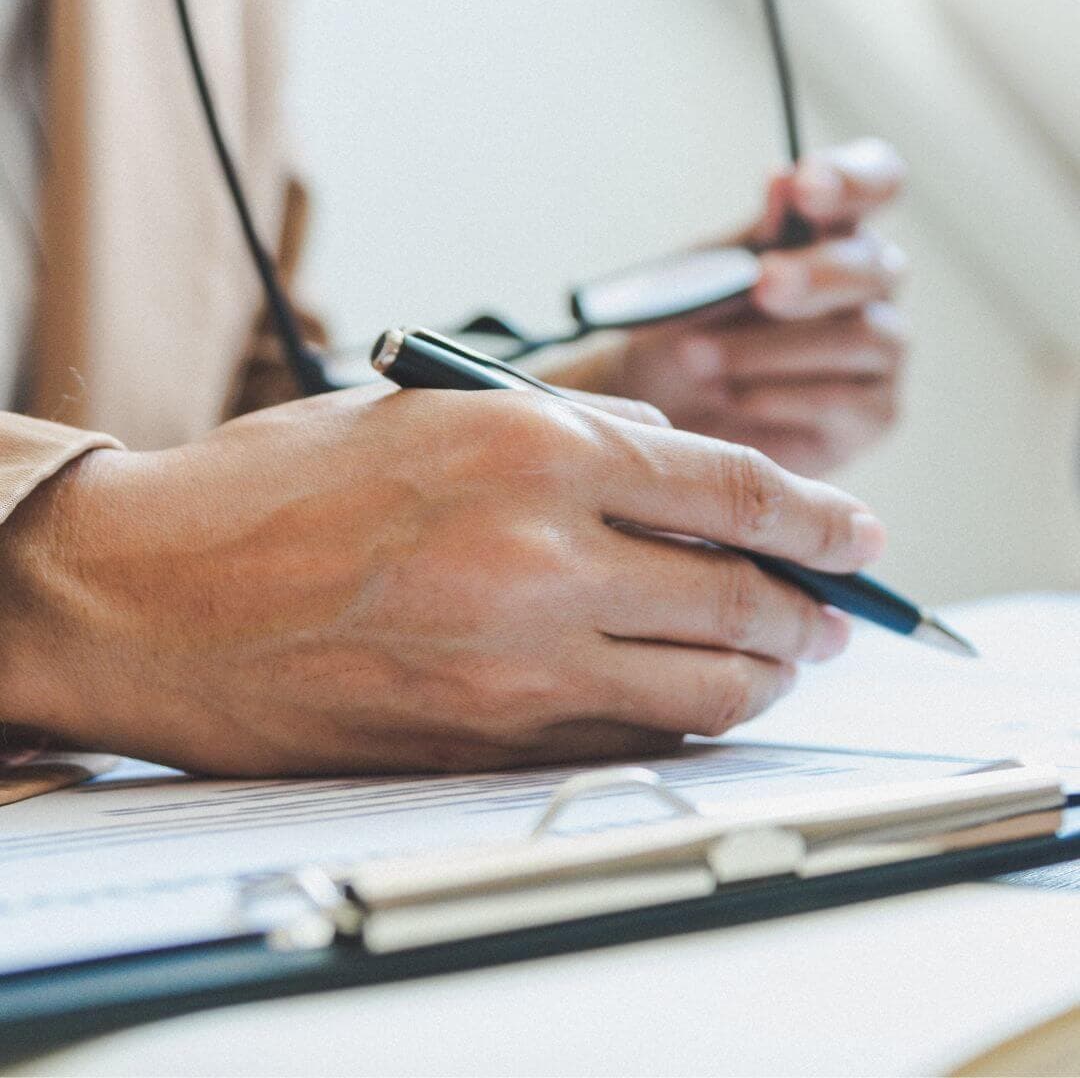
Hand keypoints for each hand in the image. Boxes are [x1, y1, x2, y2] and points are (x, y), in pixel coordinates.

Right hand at [0, 385, 883, 775]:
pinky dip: (680, 723)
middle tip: (837, 612)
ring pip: (705, 687)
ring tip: (784, 661)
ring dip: (766, 676)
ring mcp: (515, 664)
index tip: (857, 534)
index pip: (730, 487)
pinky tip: (691, 705)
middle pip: (740, 595)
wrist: (154, 595)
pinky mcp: (484, 742)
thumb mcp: (427, 412)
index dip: (816, 513)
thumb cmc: (274, 489)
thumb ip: (565, 433)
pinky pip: (628, 744)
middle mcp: (538, 557)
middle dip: (811, 606)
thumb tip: (672, 459)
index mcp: (527, 449)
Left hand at [614, 138, 907, 476]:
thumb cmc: (689, 329)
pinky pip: (844, 401)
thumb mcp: (703, 281)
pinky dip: (781, 397)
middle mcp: (870, 287)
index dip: (855, 179)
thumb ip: (750, 240)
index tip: (806, 185)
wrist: (662, 408)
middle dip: (815, 276)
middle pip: (874, 267)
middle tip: (762, 285)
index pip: (876, 183)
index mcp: (834, 231)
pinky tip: (734, 397)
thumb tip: (783, 181)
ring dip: (772, 348)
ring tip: (699, 357)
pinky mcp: (874, 413)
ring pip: (858, 337)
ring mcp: (880, 351)